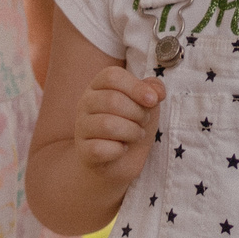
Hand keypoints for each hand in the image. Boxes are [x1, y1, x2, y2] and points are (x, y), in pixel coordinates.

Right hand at [76, 66, 164, 182]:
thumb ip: (153, 89)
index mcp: (99, 86)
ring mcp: (81, 126)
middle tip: (143, 122)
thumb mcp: (147, 103)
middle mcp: (85, 103)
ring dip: (132, 132)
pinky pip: (100, 148)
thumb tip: (157, 92)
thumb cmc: (131, 125)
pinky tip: (121, 149)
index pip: (112, 76)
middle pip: (112, 100)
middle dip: (138, 113)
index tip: (153, 100)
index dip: (136, 87)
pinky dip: (118, 151)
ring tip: (136, 135)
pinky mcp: (82, 150)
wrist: (120, 161)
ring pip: (107, 125)